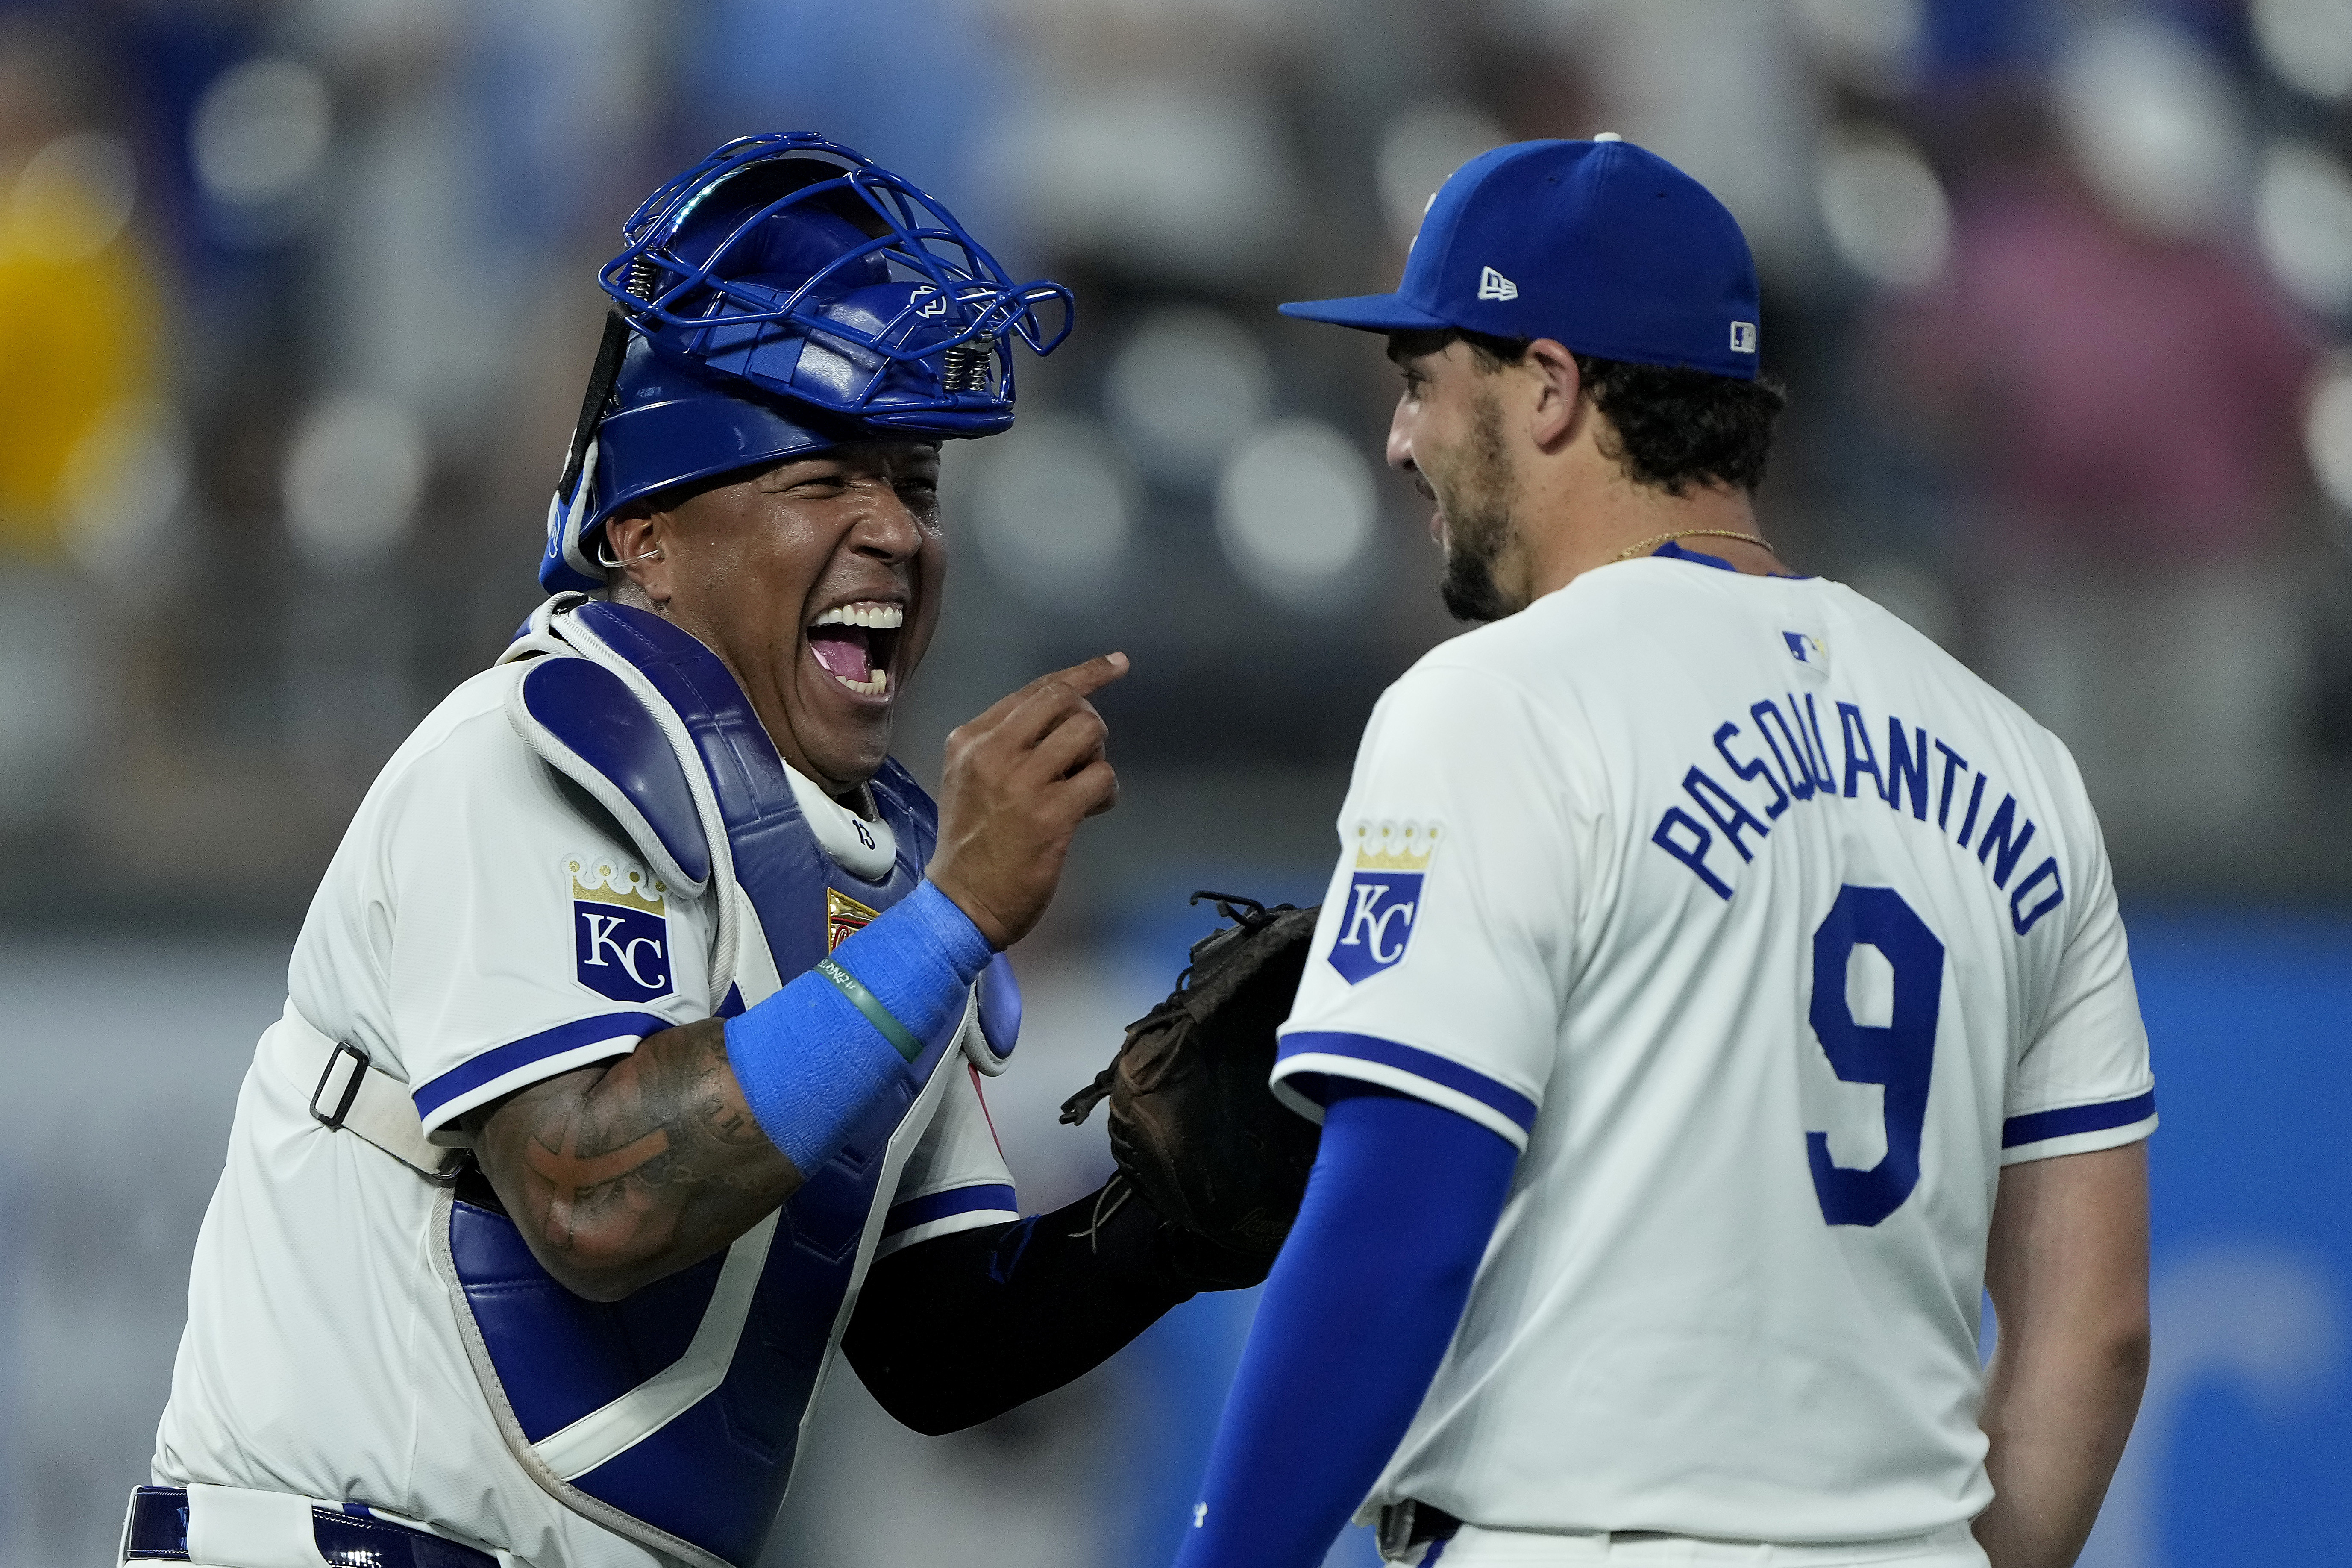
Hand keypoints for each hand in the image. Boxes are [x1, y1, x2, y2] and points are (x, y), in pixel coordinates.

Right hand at [930, 653, 1127, 948]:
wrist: (961, 903)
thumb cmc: (971, 843)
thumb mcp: (970, 779)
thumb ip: (1007, 744)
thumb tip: (1064, 722)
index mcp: (971, 738)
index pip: (1036, 690)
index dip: (1084, 673)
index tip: (1116, 664)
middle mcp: (994, 751)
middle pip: (1064, 701)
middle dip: (1089, 719)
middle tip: (1086, 752)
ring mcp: (1022, 782)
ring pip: (1087, 732)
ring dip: (1097, 757)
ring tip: (1084, 786)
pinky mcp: (1050, 815)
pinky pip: (1101, 777)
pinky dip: (1106, 791)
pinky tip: (1093, 810)